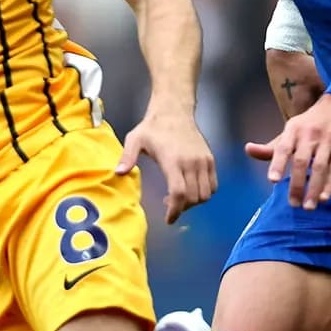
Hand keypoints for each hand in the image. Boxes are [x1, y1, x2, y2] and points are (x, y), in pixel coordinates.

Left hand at [118, 105, 218, 223]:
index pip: (179, 192)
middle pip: (193, 197)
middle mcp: (191, 162)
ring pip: (206, 194)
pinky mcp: (210, 160)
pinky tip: (191, 189)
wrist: (174, 110)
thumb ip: (127, 157)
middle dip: (182, 208)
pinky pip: (213, 185)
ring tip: (180, 198)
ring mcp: (203, 161)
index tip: (169, 219)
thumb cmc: (153, 127)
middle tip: (170, 206)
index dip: (175, 210)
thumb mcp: (135, 139)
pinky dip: (204, 193)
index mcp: (172, 160)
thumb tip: (117, 173)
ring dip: (194, 202)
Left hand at [245, 93, 330, 208]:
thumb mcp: (290, 131)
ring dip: (313, 188)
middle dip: (296, 184)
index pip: (283, 148)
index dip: (277, 164)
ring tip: (308, 207)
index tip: (272, 180)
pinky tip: (323, 197)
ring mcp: (328, 141)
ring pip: (319, 167)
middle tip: (293, 204)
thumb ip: (271, 147)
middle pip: (301, 161)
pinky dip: (330, 184)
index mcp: (293, 130)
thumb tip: (248, 150)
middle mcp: (310, 135)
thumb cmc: (311, 123)